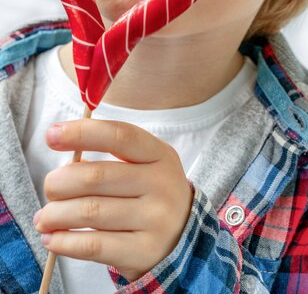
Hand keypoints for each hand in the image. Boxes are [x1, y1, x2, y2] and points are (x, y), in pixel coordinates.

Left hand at [33, 119, 193, 280]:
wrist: (183, 236)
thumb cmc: (150, 193)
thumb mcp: (144, 165)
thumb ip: (109, 156)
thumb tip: (63, 159)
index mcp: (160, 154)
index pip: (119, 136)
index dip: (82, 133)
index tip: (52, 135)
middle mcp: (162, 184)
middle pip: (96, 176)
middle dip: (60, 181)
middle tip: (50, 188)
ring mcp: (155, 220)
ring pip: (89, 211)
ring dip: (55, 214)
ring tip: (45, 217)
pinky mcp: (144, 252)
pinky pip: (93, 246)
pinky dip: (64, 241)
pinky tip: (53, 238)